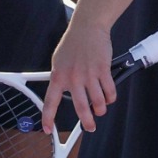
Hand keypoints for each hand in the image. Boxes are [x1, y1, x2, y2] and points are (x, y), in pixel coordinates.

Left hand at [41, 13, 114, 133]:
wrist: (87, 27)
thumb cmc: (72, 43)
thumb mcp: (58, 61)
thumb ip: (59, 78)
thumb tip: (60, 92)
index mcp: (58, 76)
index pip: (50, 102)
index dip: (48, 118)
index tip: (47, 129)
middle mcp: (73, 78)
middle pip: (81, 108)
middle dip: (87, 122)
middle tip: (90, 127)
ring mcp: (89, 74)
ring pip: (98, 102)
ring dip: (101, 109)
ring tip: (101, 110)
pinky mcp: (103, 70)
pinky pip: (109, 91)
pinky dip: (111, 97)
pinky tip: (109, 97)